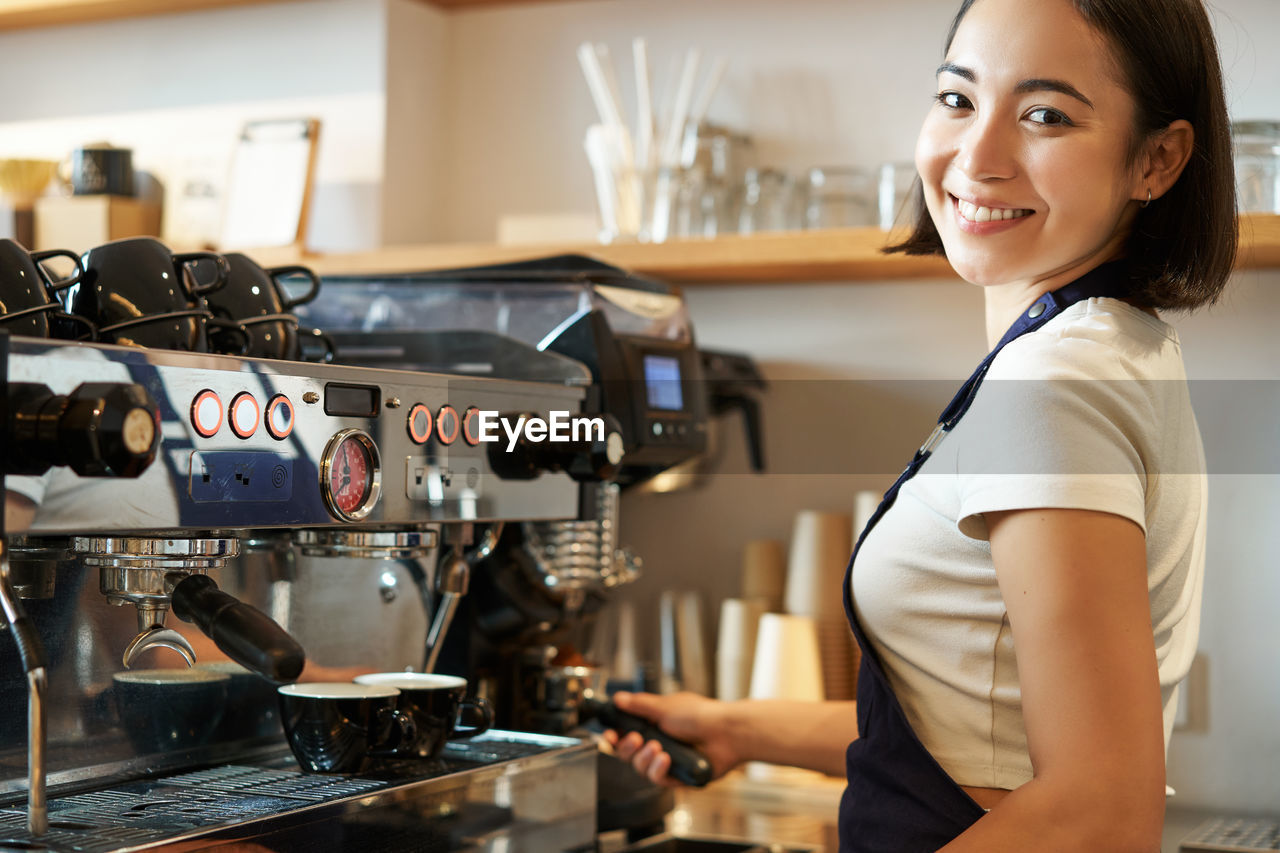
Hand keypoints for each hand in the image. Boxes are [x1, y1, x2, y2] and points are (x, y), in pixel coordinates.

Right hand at [601, 691, 738, 786]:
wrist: (726, 733)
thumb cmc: (700, 715)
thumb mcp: (665, 706)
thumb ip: (639, 705)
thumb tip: (618, 699)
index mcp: (654, 723)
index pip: (626, 732)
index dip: (615, 736)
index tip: (608, 735)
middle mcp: (660, 742)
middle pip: (629, 754)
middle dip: (628, 748)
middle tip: (636, 739)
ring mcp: (668, 760)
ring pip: (641, 768)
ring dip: (645, 759)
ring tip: (657, 749)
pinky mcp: (677, 776)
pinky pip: (658, 779)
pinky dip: (658, 770)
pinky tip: (666, 760)